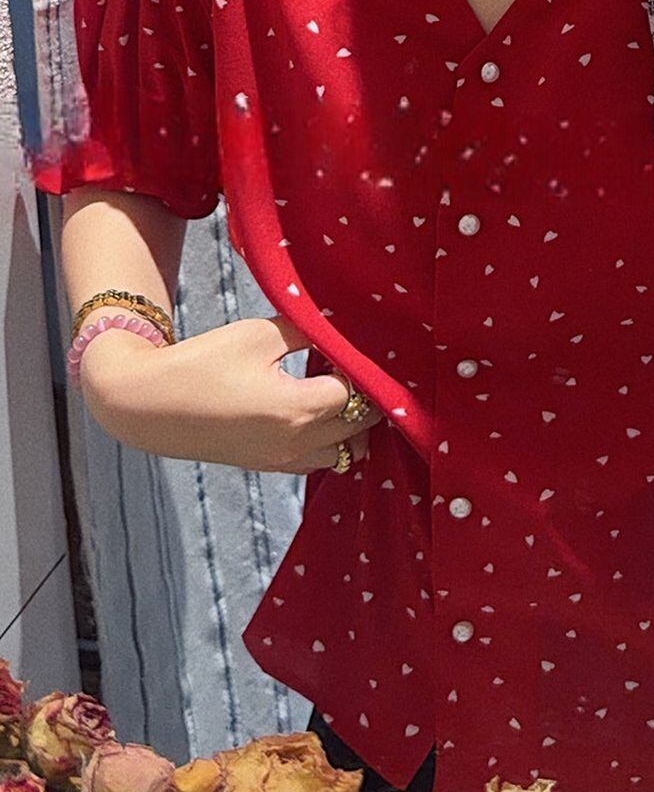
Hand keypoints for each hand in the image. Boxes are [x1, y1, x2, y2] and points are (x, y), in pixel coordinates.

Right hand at [80, 315, 383, 474]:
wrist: (147, 405)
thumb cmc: (201, 363)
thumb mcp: (258, 335)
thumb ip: (307, 330)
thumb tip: (341, 326)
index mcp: (297, 408)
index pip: (360, 395)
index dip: (366, 372)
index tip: (363, 350)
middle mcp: (296, 442)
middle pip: (362, 427)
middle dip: (368, 398)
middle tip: (359, 368)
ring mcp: (283, 460)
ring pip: (347, 452)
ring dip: (354, 426)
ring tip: (341, 392)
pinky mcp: (270, 466)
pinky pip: (320, 462)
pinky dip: (332, 442)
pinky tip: (320, 412)